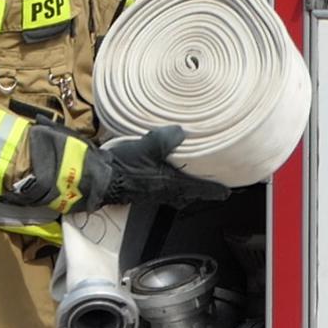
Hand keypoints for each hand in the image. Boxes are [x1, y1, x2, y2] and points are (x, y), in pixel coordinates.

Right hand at [82, 125, 230, 210]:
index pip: (200, 190)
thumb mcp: (148, 146)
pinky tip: (164, 175)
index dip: (215, 191)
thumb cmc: (125, 166)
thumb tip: (182, 131)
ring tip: (190, 180)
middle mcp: (165, 192)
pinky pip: (162, 190)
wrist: (100, 177)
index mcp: (172, 184)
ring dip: (185, 189)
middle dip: (200, 191)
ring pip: (176, 194)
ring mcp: (152, 194)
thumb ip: (167, 138)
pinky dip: (169, 184)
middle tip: (210, 186)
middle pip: (189, 195)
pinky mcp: (140, 191)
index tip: (227, 192)